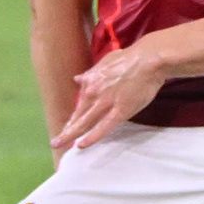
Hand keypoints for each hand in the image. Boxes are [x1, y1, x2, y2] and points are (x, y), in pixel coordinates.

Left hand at [52, 43, 174, 150]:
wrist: (148, 59)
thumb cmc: (130, 58)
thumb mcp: (105, 62)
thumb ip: (91, 73)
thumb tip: (78, 79)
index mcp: (90, 81)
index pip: (79, 104)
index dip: (72, 118)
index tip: (67, 127)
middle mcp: (93, 93)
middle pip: (78, 116)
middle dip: (66, 130)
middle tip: (56, 142)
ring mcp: (105, 103)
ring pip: (85, 122)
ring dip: (71, 135)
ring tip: (60, 145)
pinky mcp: (120, 111)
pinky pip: (104, 127)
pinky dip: (92, 137)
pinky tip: (81, 145)